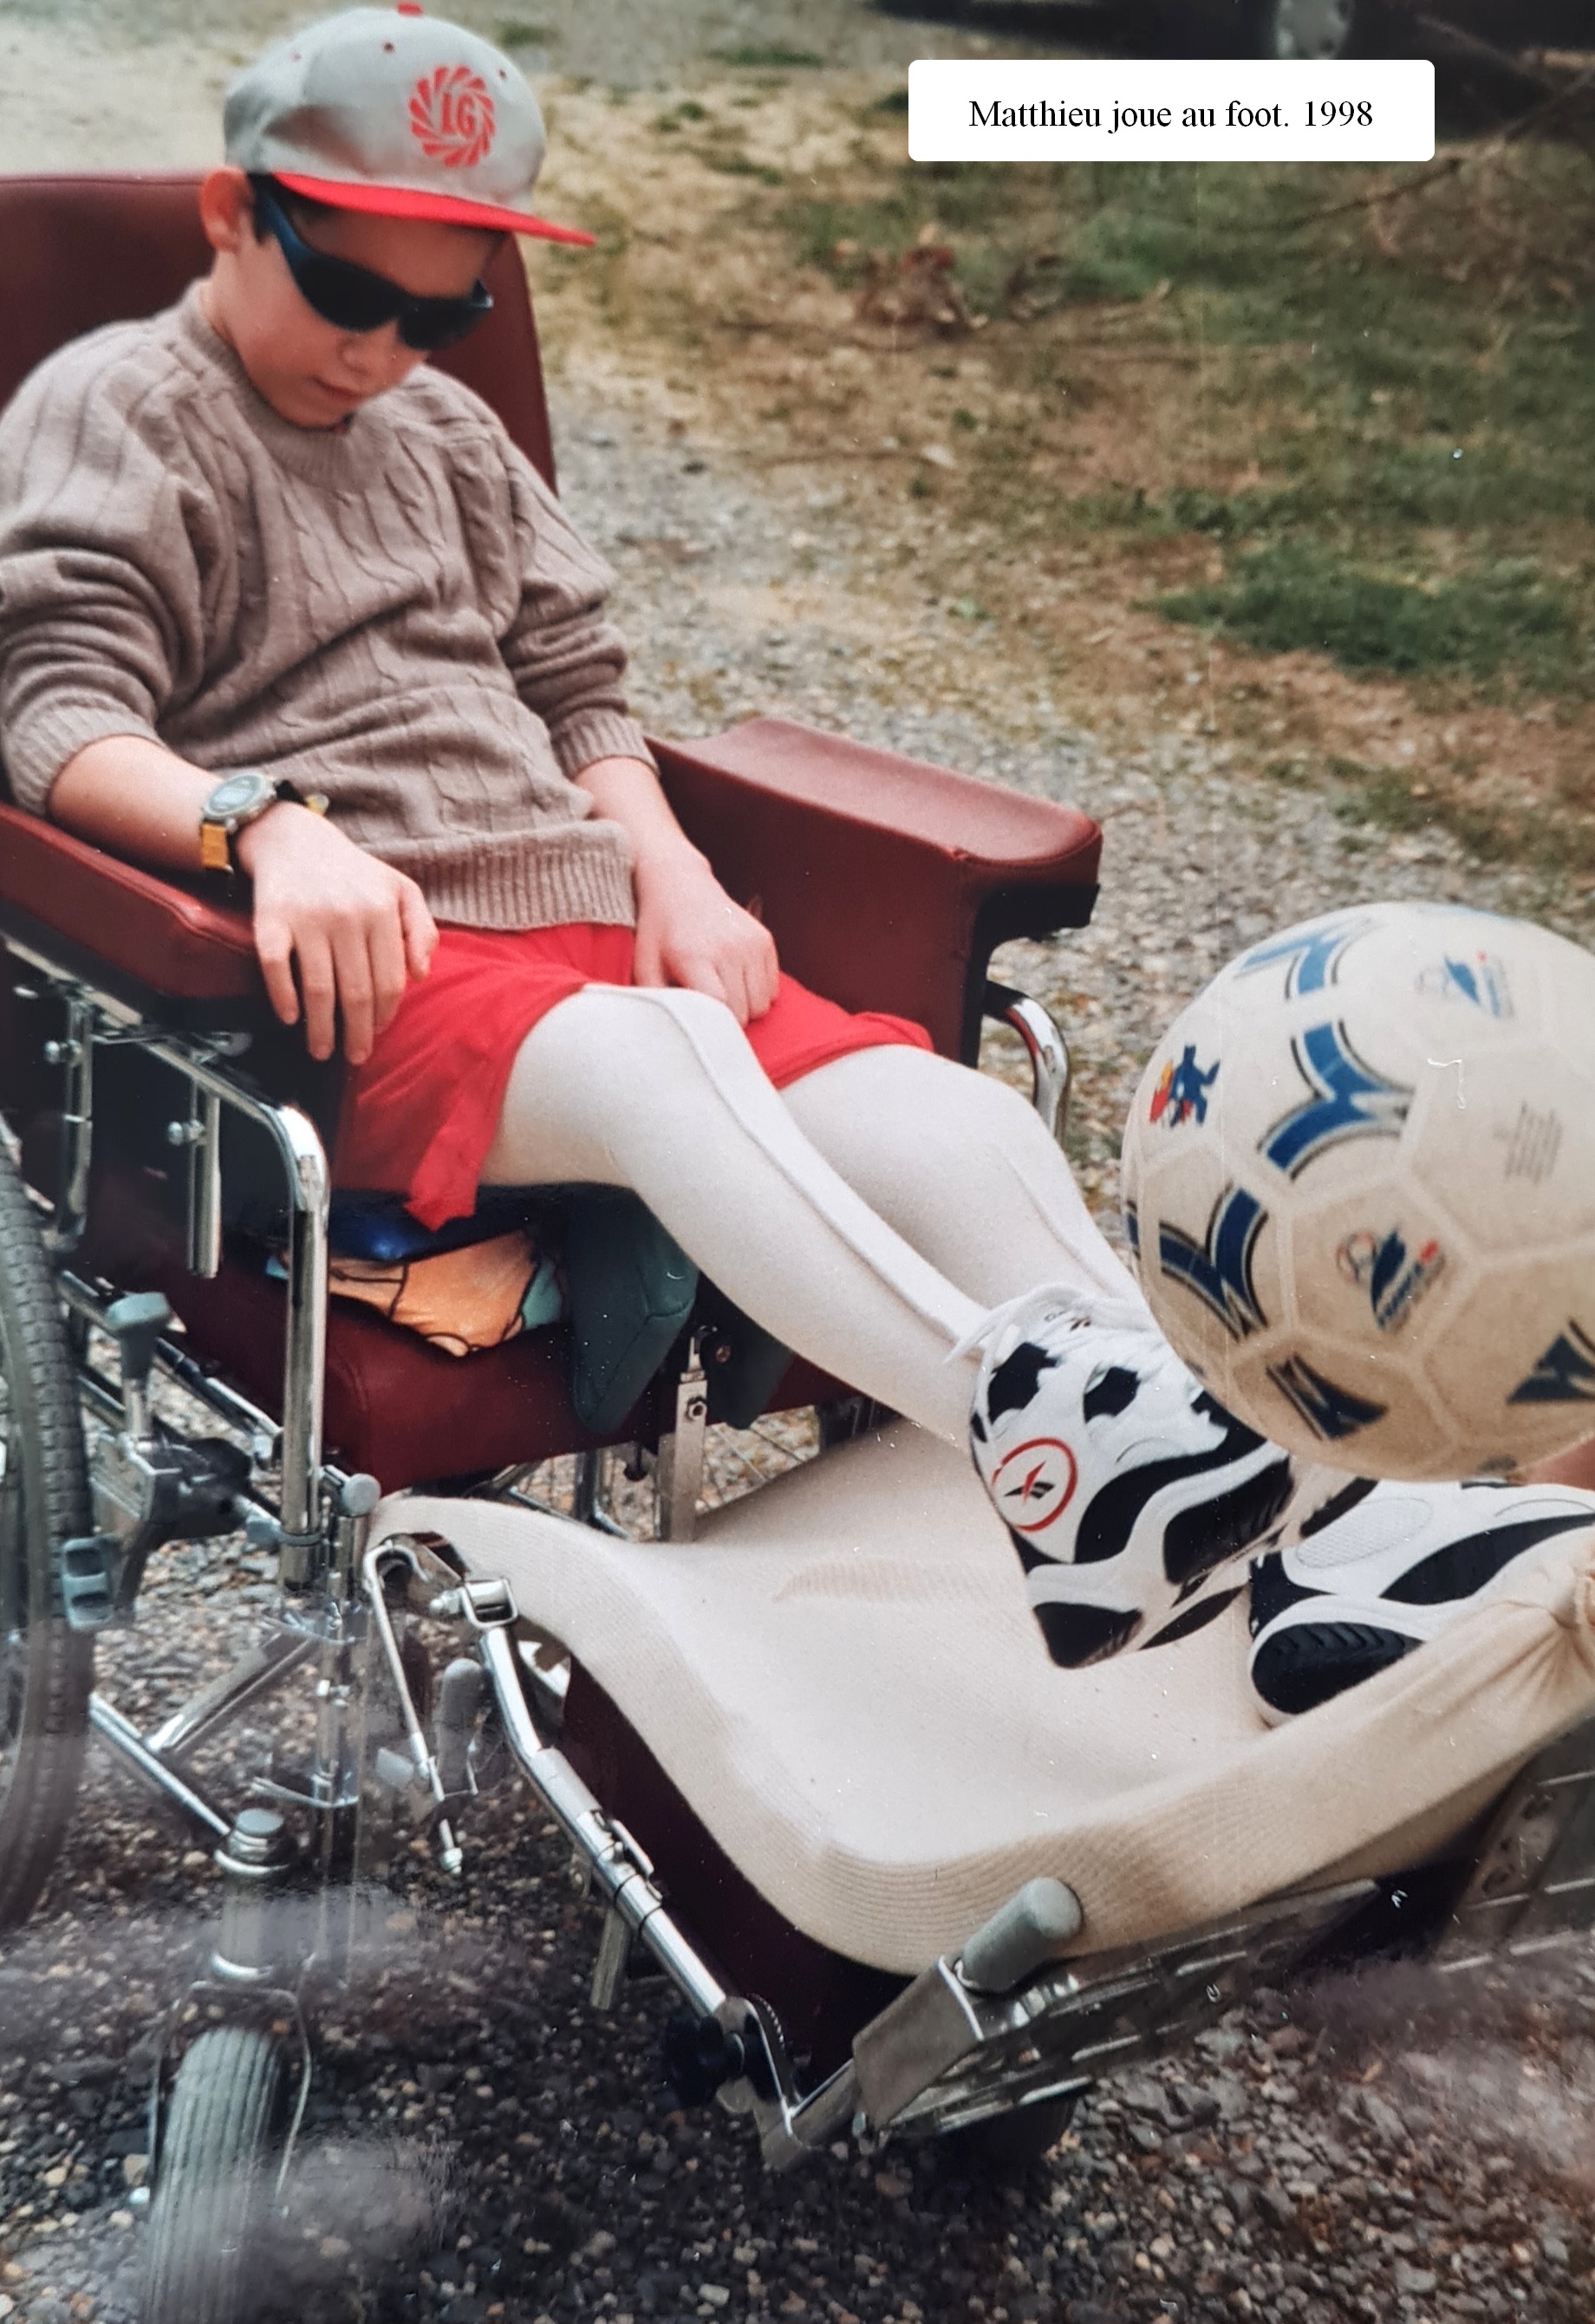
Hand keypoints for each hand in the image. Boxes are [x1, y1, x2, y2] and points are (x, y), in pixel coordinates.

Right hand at [237, 805, 437, 1063]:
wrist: (292, 839)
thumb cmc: (352, 873)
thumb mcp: (399, 888)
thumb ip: (421, 928)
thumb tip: (421, 975)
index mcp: (381, 910)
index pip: (389, 979)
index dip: (385, 1013)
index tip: (377, 1032)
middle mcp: (347, 915)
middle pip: (356, 992)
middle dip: (357, 1033)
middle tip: (356, 1056)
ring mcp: (307, 918)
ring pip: (319, 989)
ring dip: (321, 1028)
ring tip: (322, 1051)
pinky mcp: (271, 919)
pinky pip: (277, 968)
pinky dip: (283, 998)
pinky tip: (290, 1018)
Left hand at [632, 845, 778, 1024]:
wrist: (678, 884)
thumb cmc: (658, 932)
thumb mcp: (644, 967)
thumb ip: (657, 1003)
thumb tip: (671, 1037)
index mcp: (695, 958)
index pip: (721, 1010)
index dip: (713, 1027)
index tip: (701, 1026)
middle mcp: (728, 949)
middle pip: (744, 1013)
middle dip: (727, 1019)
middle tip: (706, 1005)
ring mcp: (750, 943)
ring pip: (762, 1005)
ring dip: (745, 1007)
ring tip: (721, 992)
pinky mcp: (765, 940)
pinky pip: (772, 988)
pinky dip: (756, 992)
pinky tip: (735, 978)